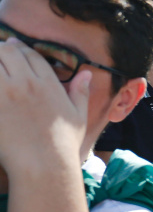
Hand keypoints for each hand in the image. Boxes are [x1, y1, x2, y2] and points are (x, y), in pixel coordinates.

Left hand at [0, 40, 88, 175]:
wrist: (42, 165)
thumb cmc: (63, 143)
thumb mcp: (78, 116)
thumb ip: (80, 92)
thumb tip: (86, 74)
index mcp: (48, 84)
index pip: (31, 54)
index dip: (20, 48)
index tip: (14, 46)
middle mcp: (26, 83)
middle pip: (8, 52)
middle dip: (2, 49)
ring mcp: (5, 93)